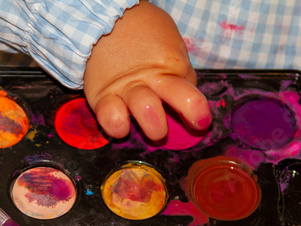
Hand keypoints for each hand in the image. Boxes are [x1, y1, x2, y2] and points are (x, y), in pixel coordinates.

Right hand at [83, 1, 211, 140]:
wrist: (101, 19)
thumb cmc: (141, 33)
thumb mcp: (169, 44)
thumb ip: (178, 72)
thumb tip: (185, 97)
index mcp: (171, 66)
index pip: (192, 95)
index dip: (198, 113)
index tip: (199, 123)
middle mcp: (151, 78)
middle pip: (179, 96)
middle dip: (189, 112)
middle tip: (182, 124)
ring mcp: (126, 88)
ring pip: (145, 110)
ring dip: (153, 125)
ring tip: (153, 131)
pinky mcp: (101, 96)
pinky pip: (109, 117)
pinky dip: (116, 126)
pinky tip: (121, 126)